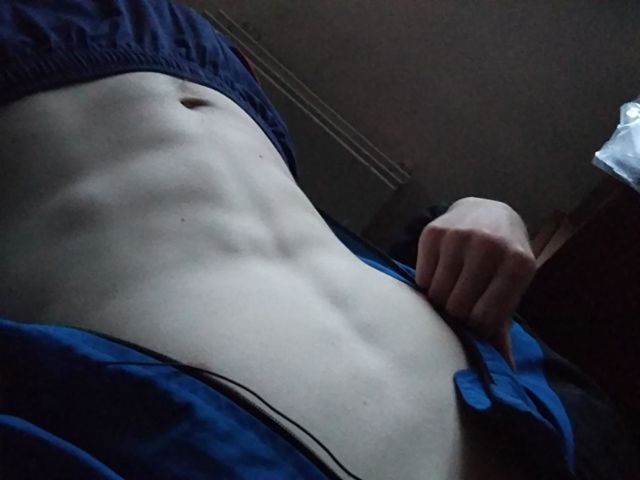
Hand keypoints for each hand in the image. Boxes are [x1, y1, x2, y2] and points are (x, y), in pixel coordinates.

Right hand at [415, 197, 536, 363]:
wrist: (490, 212)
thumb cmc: (503, 261)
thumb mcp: (512, 289)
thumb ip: (503, 328)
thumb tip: (506, 374)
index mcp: (518, 265)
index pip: (484, 318)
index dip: (475, 328)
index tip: (473, 322)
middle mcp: (490, 246)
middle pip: (457, 307)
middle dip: (455, 315)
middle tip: (458, 308)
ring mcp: (459, 236)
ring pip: (437, 293)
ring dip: (439, 300)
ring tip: (449, 292)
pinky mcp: (433, 232)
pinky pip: (421, 278)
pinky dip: (427, 284)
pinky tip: (439, 275)